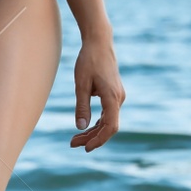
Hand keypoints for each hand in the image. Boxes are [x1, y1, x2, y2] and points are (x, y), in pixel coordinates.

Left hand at [70, 36, 124, 151]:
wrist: (99, 43)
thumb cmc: (88, 61)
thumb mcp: (81, 84)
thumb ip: (82, 106)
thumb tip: (81, 127)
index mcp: (112, 97)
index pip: (110, 126)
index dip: (99, 140)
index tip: (85, 148)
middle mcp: (118, 98)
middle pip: (108, 127)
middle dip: (91, 138)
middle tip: (72, 144)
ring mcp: (117, 96)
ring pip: (107, 121)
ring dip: (92, 132)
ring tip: (74, 139)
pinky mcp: (113, 94)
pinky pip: (107, 114)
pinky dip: (96, 123)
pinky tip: (84, 128)